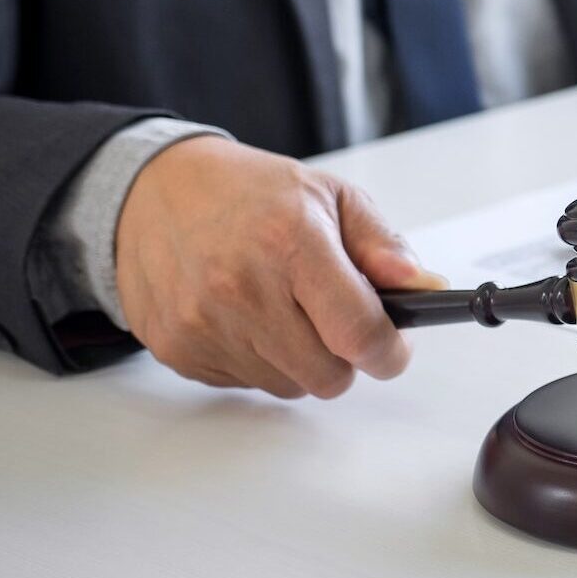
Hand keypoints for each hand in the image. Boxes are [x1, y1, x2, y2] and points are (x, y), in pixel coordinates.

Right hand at [114, 136, 445, 397]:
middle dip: (345, 356)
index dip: (388, 352)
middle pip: (328, 375)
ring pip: (288, 386)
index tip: (393, 349)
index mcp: (291, 243)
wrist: (152, 191)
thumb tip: (424, 287)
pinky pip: (245, 384)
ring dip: (300, 360)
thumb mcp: (330, 196)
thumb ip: (383, 244)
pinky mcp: (177, 348)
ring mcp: (204, 323)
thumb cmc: (249, 192)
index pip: (358, 332)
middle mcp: (242, 287)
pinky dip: (257, 360)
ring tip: (284, 309)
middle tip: (335, 321)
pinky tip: (245, 316)